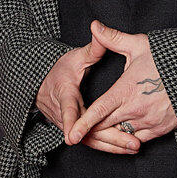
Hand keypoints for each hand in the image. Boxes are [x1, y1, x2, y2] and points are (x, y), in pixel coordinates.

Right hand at [35, 36, 141, 154]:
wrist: (41, 85)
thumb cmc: (60, 69)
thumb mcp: (75, 57)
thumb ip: (91, 48)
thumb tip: (100, 30)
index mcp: (64, 93)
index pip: (67, 110)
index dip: (71, 123)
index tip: (73, 137)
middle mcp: (64, 114)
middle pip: (85, 132)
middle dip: (109, 139)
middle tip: (131, 142)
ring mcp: (68, 125)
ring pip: (89, 140)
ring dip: (111, 145)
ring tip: (134, 146)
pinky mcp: (74, 131)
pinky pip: (90, 141)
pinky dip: (107, 145)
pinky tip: (125, 147)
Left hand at [67, 20, 176, 145]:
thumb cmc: (169, 59)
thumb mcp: (139, 45)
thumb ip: (113, 38)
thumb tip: (94, 25)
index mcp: (126, 91)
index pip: (98, 111)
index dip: (83, 124)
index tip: (71, 135)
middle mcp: (135, 110)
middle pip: (105, 127)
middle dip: (93, 130)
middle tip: (82, 131)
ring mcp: (149, 122)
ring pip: (122, 135)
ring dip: (111, 134)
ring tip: (102, 131)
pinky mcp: (161, 129)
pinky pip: (139, 139)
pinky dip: (129, 137)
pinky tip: (125, 130)